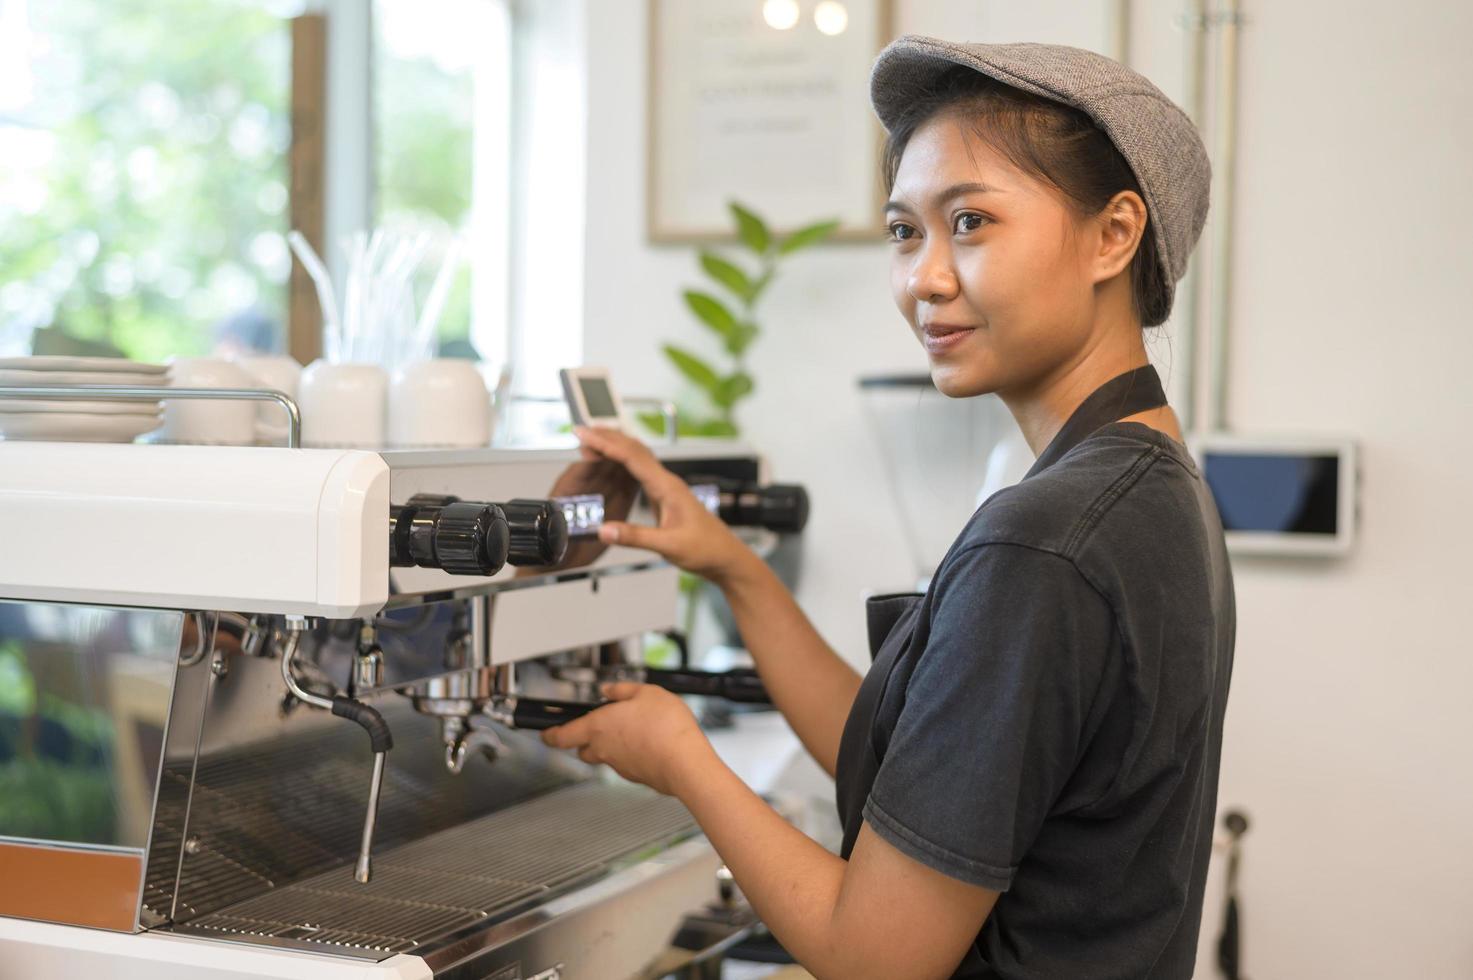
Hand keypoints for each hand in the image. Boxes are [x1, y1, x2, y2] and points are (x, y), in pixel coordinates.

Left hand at [541, 682, 717, 796]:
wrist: (685, 763)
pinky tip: (649, 742)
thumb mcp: (646, 693)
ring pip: (605, 756)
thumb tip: (610, 690)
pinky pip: (626, 763)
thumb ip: (623, 690)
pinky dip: (632, 754)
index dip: (550, 734)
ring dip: (611, 745)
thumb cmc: (666, 728)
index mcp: (598, 727)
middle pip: (582, 748)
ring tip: (633, 729)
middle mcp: (604, 749)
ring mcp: (620, 766)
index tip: (545, 733)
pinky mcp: (636, 776)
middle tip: (597, 725)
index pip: (561, 736)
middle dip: (584, 738)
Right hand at [573, 426, 749, 583]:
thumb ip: (635, 537)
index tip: (584, 434)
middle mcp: (667, 482)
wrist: (725, 556)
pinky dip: (623, 460)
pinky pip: (641, 469)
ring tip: (592, 439)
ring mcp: (667, 487)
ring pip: (639, 456)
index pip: (631, 456)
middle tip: (580, 430)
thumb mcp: (668, 546)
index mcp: (667, 487)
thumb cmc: (705, 549)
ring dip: (615, 445)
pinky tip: (614, 461)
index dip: (605, 444)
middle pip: (634, 449)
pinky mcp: (665, 495)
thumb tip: (604, 530)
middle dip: (607, 437)